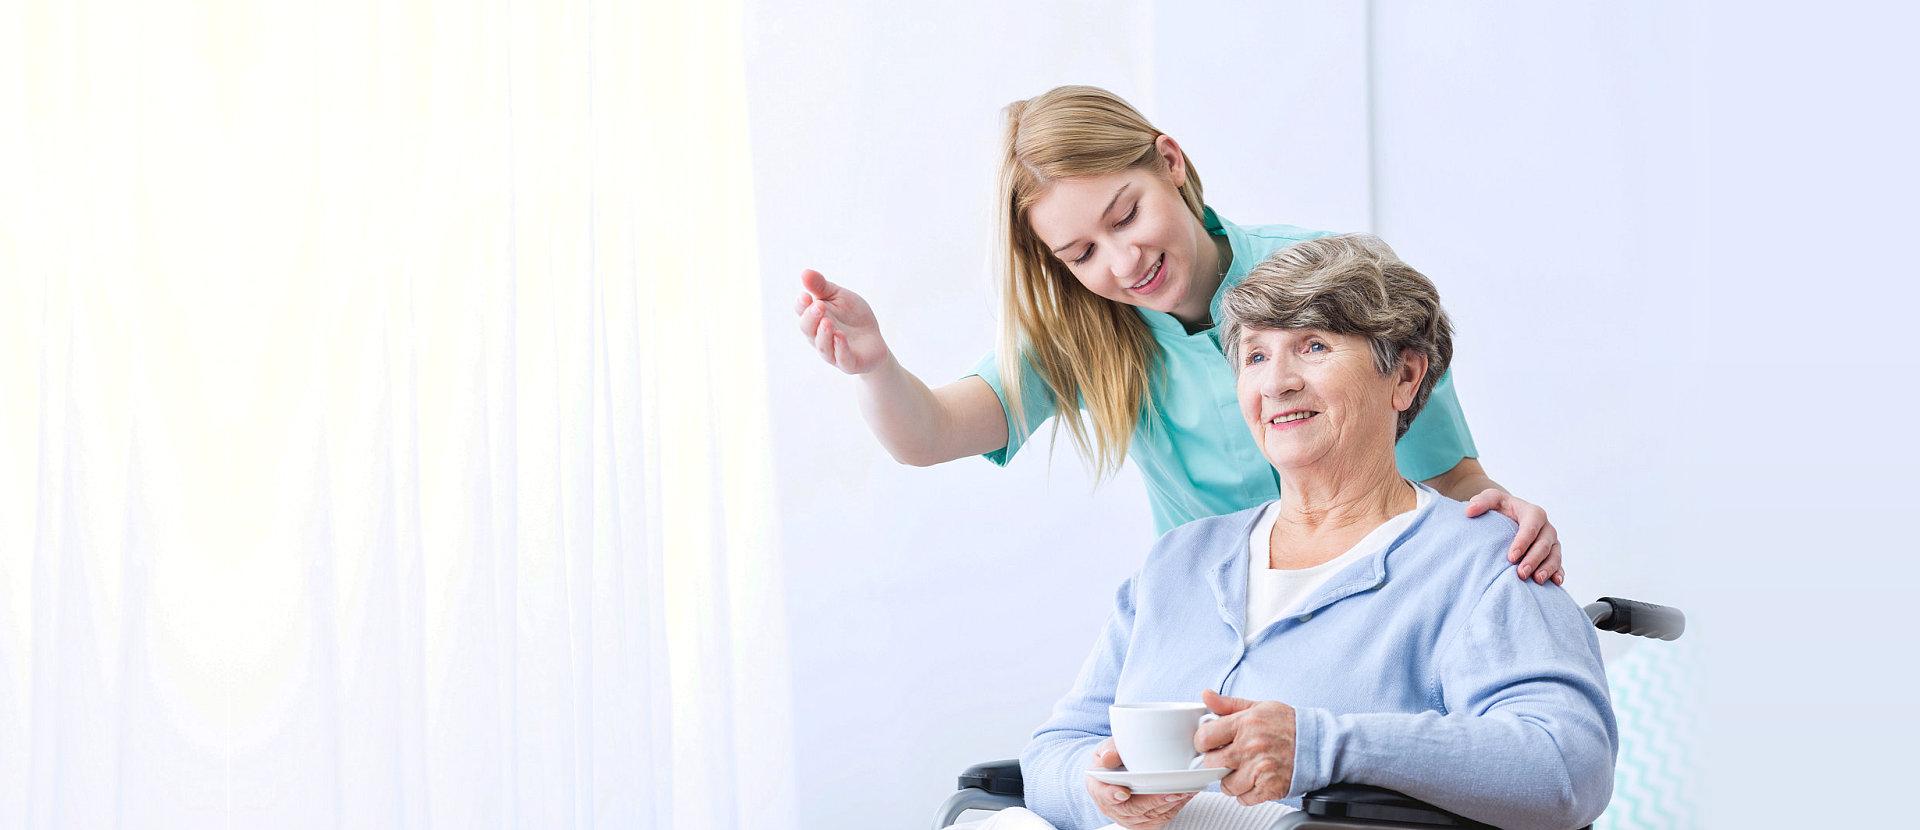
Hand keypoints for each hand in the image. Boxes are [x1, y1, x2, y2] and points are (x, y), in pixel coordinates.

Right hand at [794, 269, 890, 374]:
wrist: (874, 339)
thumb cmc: (852, 316)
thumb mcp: (839, 297)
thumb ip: (822, 287)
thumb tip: (805, 273)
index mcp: (814, 318)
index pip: (802, 311)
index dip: (802, 304)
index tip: (806, 295)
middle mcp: (818, 337)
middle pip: (807, 329)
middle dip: (811, 317)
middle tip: (819, 305)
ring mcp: (833, 352)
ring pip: (822, 346)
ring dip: (823, 334)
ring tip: (827, 322)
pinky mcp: (849, 364)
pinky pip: (841, 358)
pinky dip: (840, 348)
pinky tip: (840, 336)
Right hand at [1085, 738, 1197, 828]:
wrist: (1118, 773)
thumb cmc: (1114, 761)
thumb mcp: (1108, 750)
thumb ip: (1110, 751)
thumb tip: (1109, 757)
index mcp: (1100, 788)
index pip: (1104, 795)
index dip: (1113, 795)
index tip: (1123, 792)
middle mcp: (1113, 808)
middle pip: (1133, 809)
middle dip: (1153, 801)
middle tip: (1171, 792)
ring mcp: (1129, 818)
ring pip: (1150, 815)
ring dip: (1169, 804)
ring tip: (1185, 791)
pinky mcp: (1145, 822)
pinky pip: (1160, 818)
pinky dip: (1174, 807)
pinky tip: (1186, 796)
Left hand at [1194, 689, 1294, 805]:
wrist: (1319, 744)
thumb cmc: (1289, 725)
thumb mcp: (1258, 707)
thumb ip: (1228, 704)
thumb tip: (1206, 696)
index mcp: (1245, 724)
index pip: (1204, 737)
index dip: (1203, 742)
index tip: (1208, 744)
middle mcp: (1250, 747)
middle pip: (1211, 764)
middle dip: (1215, 762)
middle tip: (1225, 758)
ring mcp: (1259, 770)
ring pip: (1226, 786)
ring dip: (1230, 781)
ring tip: (1242, 770)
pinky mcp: (1269, 788)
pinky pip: (1244, 798)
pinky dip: (1246, 793)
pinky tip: (1254, 781)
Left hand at [1463, 489, 1562, 584]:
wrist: (1511, 516)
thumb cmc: (1501, 508)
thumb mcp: (1492, 500)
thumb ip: (1481, 501)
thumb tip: (1469, 511)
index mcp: (1533, 513)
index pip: (1531, 527)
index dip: (1523, 542)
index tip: (1511, 557)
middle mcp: (1546, 528)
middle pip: (1543, 545)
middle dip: (1533, 560)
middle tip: (1521, 574)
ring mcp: (1552, 542)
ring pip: (1554, 556)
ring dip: (1546, 569)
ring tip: (1536, 580)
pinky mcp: (1554, 554)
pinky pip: (1559, 564)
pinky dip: (1558, 573)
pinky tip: (1555, 582)